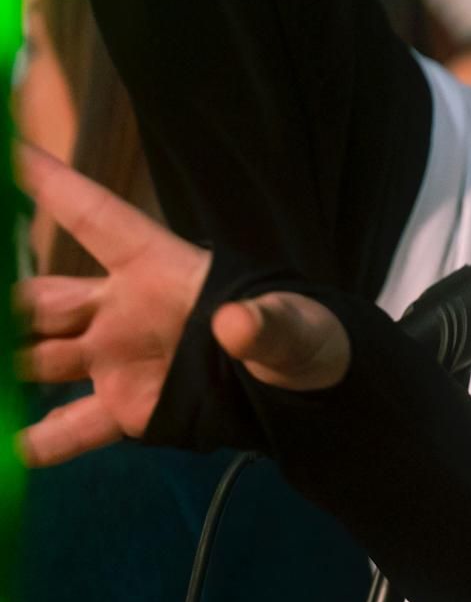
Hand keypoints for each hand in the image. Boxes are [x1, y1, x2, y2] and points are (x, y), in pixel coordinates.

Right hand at [14, 144, 349, 467]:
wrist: (308, 393)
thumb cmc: (300, 335)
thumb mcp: (292, 325)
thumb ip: (267, 323)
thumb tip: (238, 323)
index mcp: (162, 269)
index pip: (98, 219)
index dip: (53, 185)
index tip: (8, 149)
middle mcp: (123, 309)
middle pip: (43, 299)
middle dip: (1, 301)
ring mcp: (119, 359)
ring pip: (38, 358)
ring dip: (3, 367)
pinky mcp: (128, 408)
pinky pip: (72, 426)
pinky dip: (37, 442)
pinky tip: (5, 452)